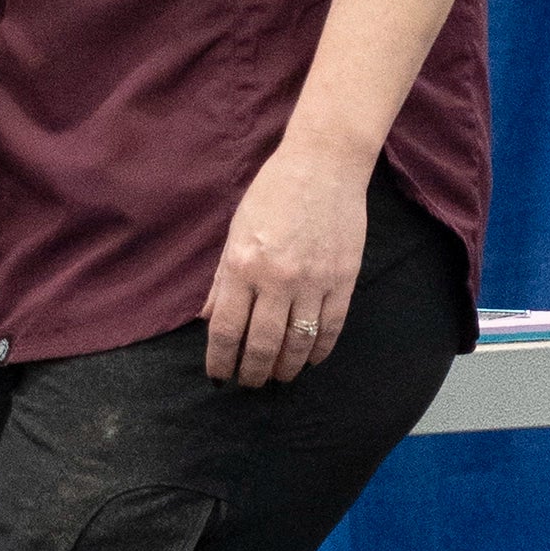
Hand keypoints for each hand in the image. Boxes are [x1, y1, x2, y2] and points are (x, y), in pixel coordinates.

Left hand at [202, 147, 368, 386]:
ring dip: (285, 368)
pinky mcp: (342, 281)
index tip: (218, 376)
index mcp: (243, 264)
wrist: (323, 166)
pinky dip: (319, 352)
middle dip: (252, 373)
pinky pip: (330, 330)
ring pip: (298, 345)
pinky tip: (309, 360)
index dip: (220, 360)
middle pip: (262, 345)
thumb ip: (222, 279)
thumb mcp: (235, 231)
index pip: (226, 329)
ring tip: (277, 376)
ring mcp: (313, 282)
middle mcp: (277, 279)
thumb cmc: (272, 193)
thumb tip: (207, 318)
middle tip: (248, 383)